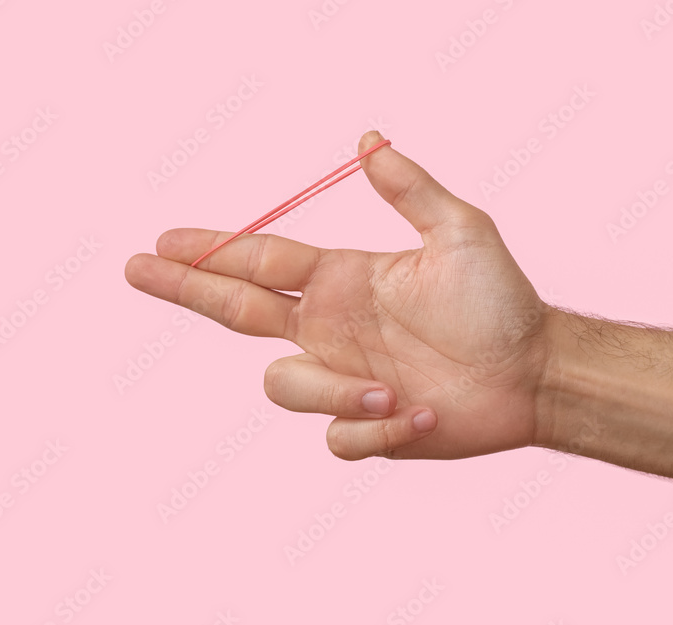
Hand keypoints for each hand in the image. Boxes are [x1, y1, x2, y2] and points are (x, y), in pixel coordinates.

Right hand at [125, 131, 553, 460]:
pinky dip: (377, 428)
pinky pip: (338, 437)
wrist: (535, 372)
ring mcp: (342, 377)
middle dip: (186, 288)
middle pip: (236, 311)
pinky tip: (424, 414)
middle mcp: (329, 327)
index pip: (260, 262)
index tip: (164, 239)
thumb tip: (369, 139)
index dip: (212, 250)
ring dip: (337, 389)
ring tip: (398, 386)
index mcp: (341, 280)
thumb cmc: (501, 301)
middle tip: (137, 268)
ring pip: (286, 387)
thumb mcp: (461, 231)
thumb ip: (410, 189)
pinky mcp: (365, 425)